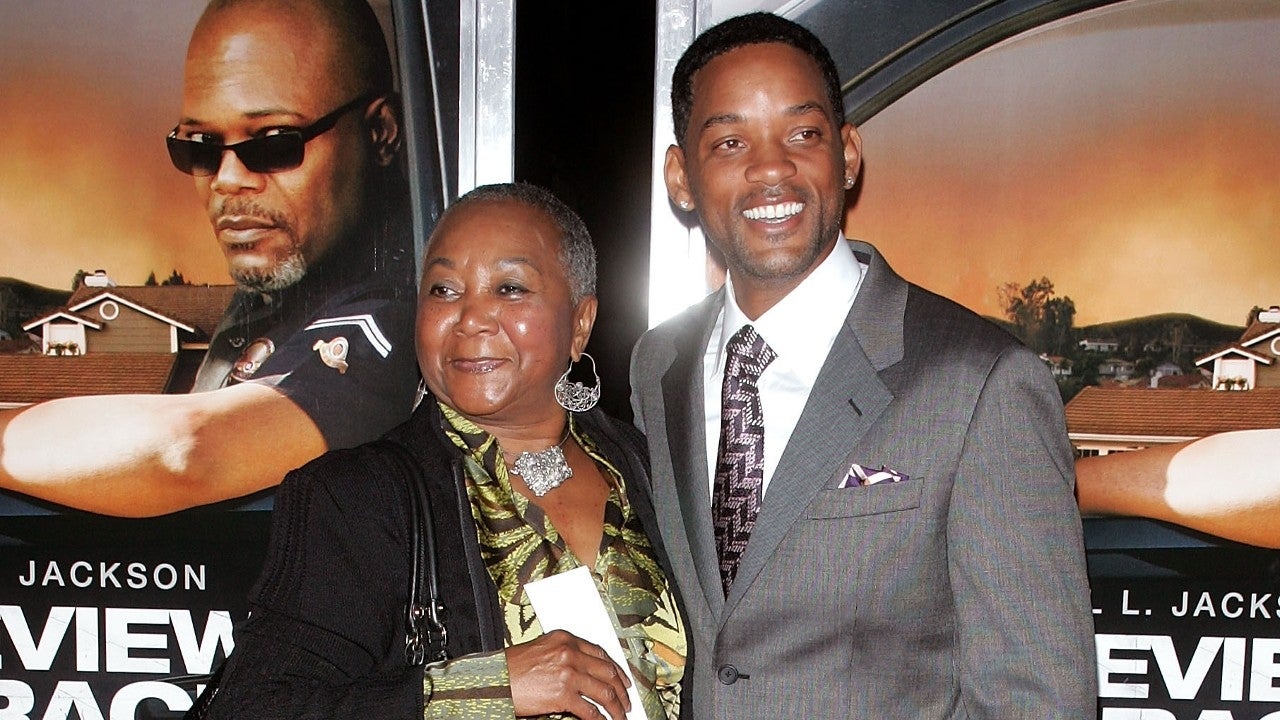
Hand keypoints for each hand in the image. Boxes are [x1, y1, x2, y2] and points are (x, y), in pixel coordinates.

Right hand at [506, 629, 631, 719]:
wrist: (494, 680)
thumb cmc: (512, 667)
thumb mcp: (542, 650)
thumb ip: (566, 655)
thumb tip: (586, 671)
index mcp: (565, 638)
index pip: (600, 652)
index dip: (616, 668)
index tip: (622, 679)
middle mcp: (569, 652)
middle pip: (607, 672)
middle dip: (621, 690)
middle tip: (626, 701)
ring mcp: (568, 673)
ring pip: (604, 692)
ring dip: (616, 707)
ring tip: (620, 715)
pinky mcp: (563, 694)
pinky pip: (590, 710)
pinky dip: (601, 719)